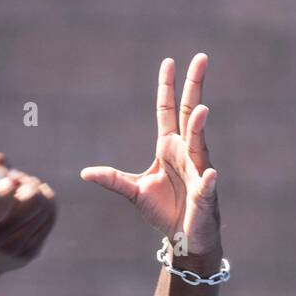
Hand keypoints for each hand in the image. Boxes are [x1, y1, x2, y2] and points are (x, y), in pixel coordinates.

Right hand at [0, 153, 56, 273]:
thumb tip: (4, 163)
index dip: (7, 189)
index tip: (8, 183)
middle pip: (33, 199)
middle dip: (27, 183)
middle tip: (16, 182)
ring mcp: (12, 250)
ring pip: (45, 206)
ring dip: (36, 190)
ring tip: (21, 191)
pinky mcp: (29, 254)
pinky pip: (50, 217)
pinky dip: (45, 203)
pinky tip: (32, 202)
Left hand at [80, 53, 220, 258]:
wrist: (184, 237)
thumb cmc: (163, 209)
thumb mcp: (134, 191)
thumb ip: (113, 179)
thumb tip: (85, 172)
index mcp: (168, 147)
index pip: (168, 110)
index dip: (167, 87)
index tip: (169, 62)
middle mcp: (186, 152)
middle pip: (190, 114)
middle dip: (195, 87)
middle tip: (200, 59)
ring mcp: (198, 171)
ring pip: (200, 144)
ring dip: (200, 128)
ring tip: (201, 110)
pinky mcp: (204, 195)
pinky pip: (206, 186)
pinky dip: (208, 181)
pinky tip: (210, 174)